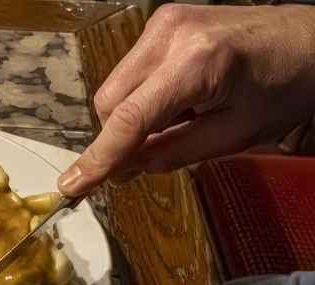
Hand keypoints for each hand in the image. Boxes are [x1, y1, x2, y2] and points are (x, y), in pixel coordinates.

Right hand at [57, 4, 314, 195]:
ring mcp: (163, 23)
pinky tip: (178, 99)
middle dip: (121, 136)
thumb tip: (126, 170)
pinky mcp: (163, 21)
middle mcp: (170, 35)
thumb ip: (174, 153)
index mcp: (196, 64)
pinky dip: (143, 95)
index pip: (129, 119)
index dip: (99, 157)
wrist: (312, 41)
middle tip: (146, 159)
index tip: (72, 185)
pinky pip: (131, 71)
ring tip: (180, 119)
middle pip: (110, 102)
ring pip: (115, 88)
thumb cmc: (287, 87)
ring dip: (133, 115)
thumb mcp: (236, 135)